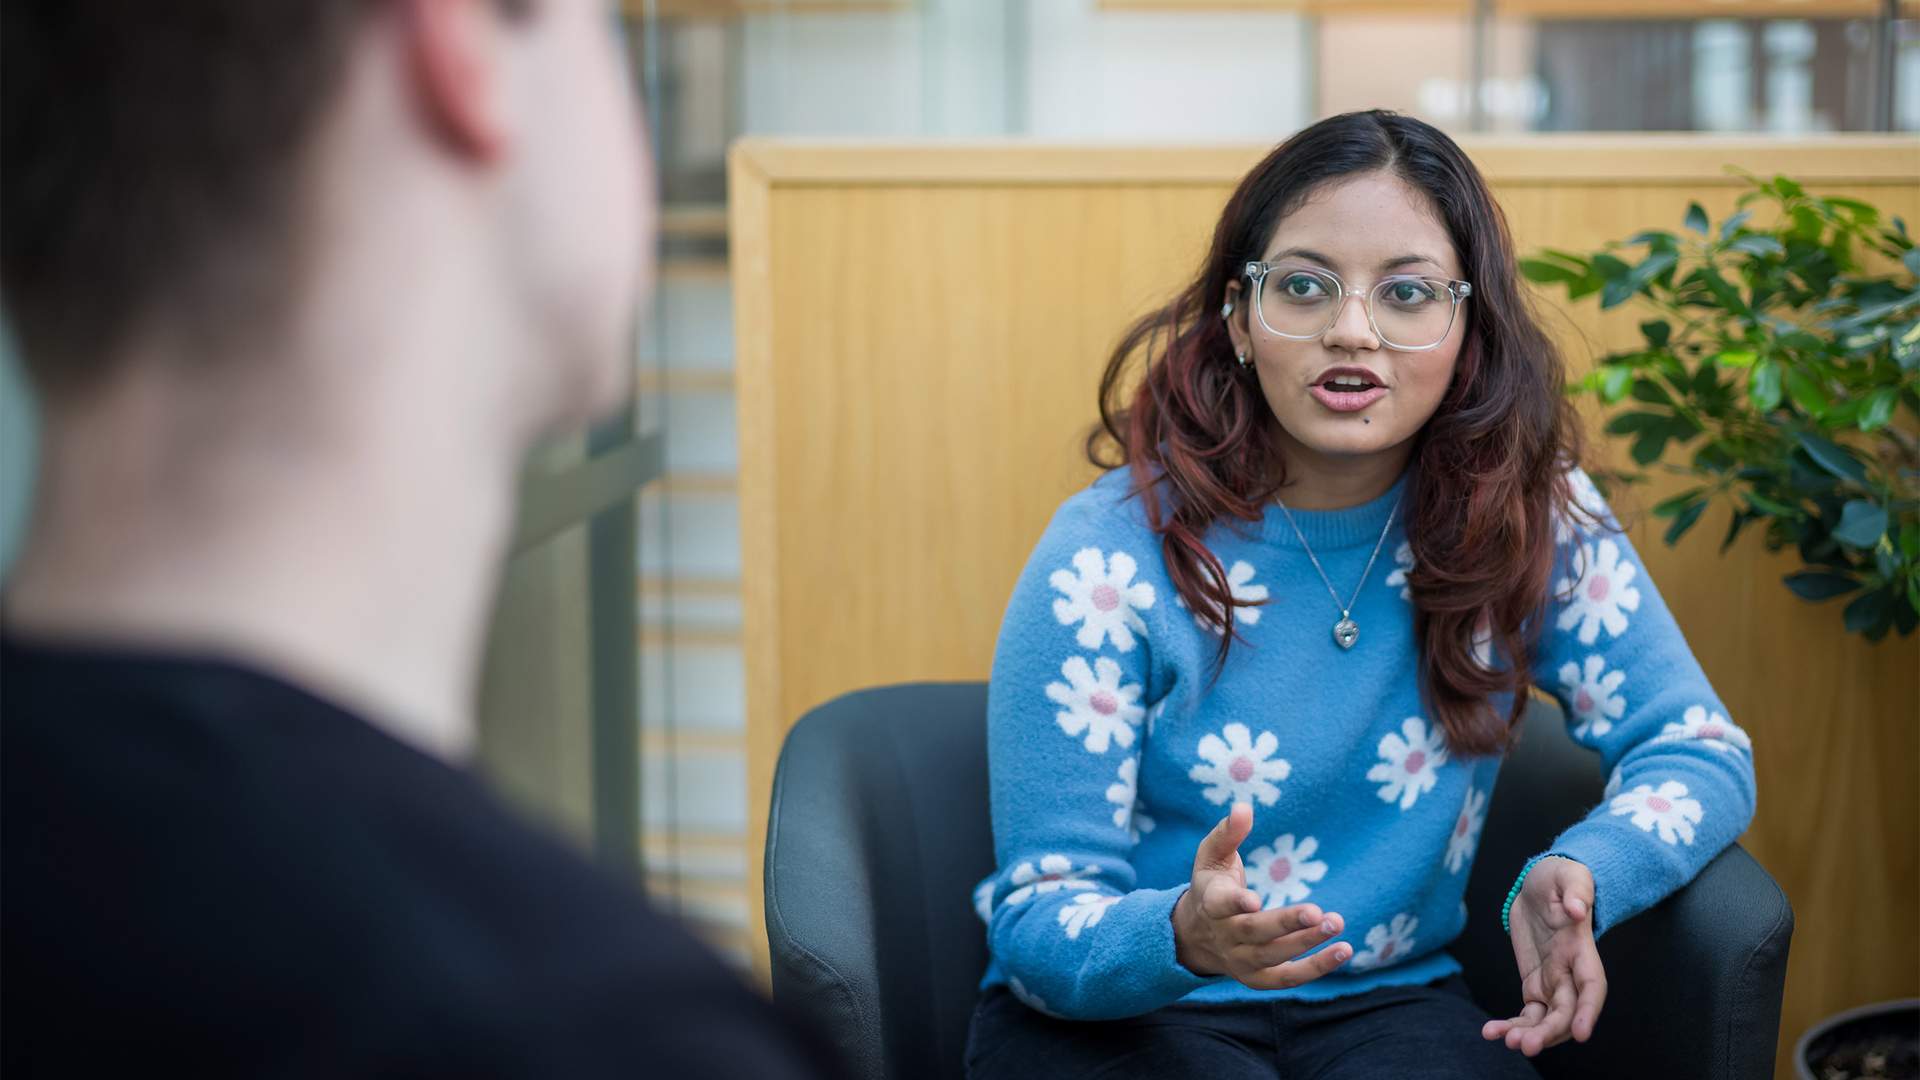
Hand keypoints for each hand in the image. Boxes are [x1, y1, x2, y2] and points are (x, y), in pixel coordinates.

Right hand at [1171, 802, 1350, 990]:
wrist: (1194, 936)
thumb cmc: (1211, 885)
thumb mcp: (1211, 856)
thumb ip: (1227, 833)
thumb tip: (1244, 807)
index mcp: (1210, 903)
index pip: (1219, 906)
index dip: (1235, 904)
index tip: (1255, 900)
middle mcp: (1224, 936)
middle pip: (1254, 933)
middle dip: (1286, 923)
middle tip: (1318, 912)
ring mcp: (1240, 961)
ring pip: (1273, 957)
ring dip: (1306, 943)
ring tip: (1337, 924)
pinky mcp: (1258, 978)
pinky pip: (1287, 978)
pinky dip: (1316, 968)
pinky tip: (1343, 951)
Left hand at [1482, 855, 1607, 1056]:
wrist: (1541, 887)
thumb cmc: (1560, 879)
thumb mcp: (1569, 876)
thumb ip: (1577, 890)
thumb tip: (1578, 909)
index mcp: (1582, 949)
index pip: (1592, 986)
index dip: (1588, 1011)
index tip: (1581, 1034)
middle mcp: (1570, 972)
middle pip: (1566, 1011)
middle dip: (1549, 1032)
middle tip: (1524, 1046)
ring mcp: (1552, 981)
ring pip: (1545, 1019)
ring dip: (1528, 1034)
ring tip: (1506, 1041)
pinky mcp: (1534, 984)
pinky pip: (1527, 1013)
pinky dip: (1512, 1025)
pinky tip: (1492, 1032)